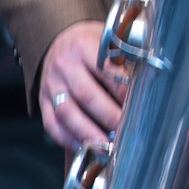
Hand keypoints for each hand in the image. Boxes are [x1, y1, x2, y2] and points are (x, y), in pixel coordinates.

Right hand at [39, 20, 126, 150]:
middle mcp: (65, 66)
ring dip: (88, 133)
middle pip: (87, 95)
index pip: (105, 70)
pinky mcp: (42, 102)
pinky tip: (85, 148)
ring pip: (67, 113)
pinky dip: (68, 139)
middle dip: (108, 116)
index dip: (122, 90)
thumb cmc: (91, 43)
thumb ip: (122, 59)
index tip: (137, 105)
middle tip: (126, 130)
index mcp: (84, 46)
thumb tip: (146, 82)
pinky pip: (52, 125)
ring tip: (107, 147)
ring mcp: (51, 85)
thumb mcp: (107, 40)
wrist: (58, 40)